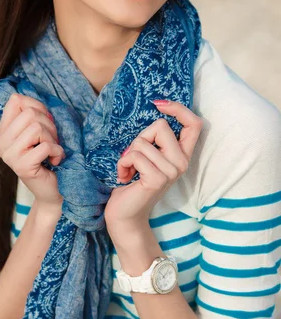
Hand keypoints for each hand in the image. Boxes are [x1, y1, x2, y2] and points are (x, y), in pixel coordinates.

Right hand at [0, 93, 64, 207]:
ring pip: (36, 128)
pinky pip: (46, 146)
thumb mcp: (40, 131)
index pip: (16, 100)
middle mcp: (0, 143)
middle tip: (51, 141)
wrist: (54, 190)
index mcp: (2, 132)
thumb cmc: (49, 157)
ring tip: (51, 151)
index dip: (37, 107)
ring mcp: (9, 156)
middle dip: (49, 125)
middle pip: (30, 114)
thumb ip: (32, 114)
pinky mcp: (21, 167)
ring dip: (52, 139)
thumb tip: (24, 98)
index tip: (44, 123)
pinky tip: (54, 161)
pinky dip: (57, 152)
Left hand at [104, 101, 202, 237]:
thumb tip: (153, 111)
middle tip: (135, 158)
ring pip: (143, 142)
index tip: (159, 105)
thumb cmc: (132, 181)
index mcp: (182, 155)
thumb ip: (154, 140)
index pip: (195, 124)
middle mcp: (182, 163)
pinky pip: (134, 155)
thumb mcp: (147, 155)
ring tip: (129, 171)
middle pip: (161, 126)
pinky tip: (124, 177)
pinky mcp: (157, 179)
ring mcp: (171, 171)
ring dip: (128, 155)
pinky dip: (123, 163)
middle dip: (141, 137)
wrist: (125, 214)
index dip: (179, 109)